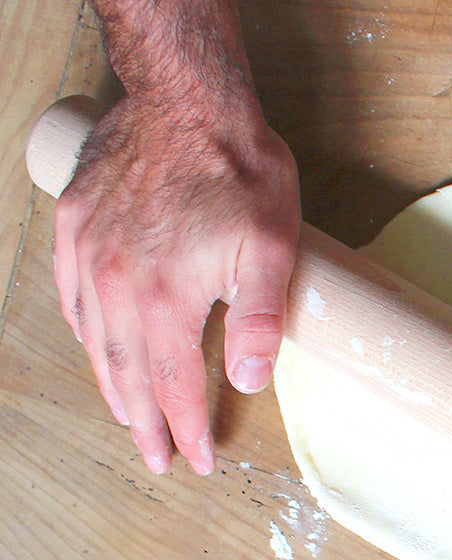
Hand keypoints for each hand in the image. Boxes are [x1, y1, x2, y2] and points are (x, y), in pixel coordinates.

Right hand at [52, 91, 300, 474]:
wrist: (186, 98)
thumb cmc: (237, 171)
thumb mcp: (270, 247)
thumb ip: (259, 319)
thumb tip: (248, 381)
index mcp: (164, 298)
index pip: (175, 386)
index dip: (188, 429)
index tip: (199, 461)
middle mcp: (116, 284)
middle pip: (129, 377)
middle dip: (146, 426)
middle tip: (158, 460)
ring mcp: (87, 255)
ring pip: (96, 344)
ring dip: (114, 388)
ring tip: (129, 420)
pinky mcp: (74, 227)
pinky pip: (72, 299)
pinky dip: (87, 336)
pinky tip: (97, 350)